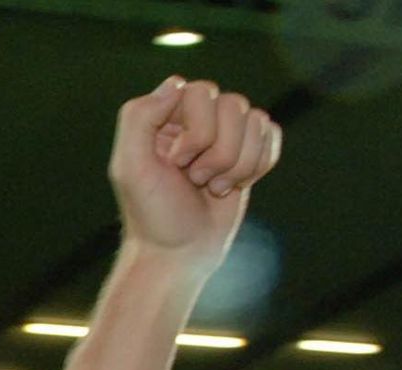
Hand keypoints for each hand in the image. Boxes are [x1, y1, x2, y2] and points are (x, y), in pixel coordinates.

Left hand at [109, 76, 282, 277]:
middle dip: (218, 151)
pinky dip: (257, 165)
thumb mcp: (129, 167)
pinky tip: (234, 185)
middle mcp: (195, 119)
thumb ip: (139, 118)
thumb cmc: (153, 213)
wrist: (180, 253)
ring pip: (256, 120)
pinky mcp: (248, 152)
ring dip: (237, 163)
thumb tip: (176, 82)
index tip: (176, 163)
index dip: (196, 130)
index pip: (199, 91)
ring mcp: (224, 134)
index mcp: (164, 116)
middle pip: (233, 104)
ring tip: (212, 186)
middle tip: (195, 179)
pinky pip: (272, 135)